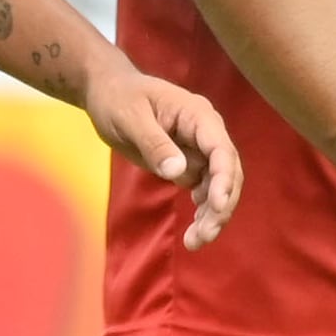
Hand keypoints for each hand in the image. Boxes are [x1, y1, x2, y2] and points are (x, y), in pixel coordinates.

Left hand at [81, 59, 241, 245]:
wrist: (108, 93)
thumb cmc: (117, 98)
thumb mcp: (130, 118)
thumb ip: (155, 144)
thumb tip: (178, 173)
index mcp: (197, 115)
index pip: (221, 149)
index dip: (224, 179)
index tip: (217, 206)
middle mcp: (206, 132)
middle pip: (228, 172)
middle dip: (221, 205)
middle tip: (203, 236)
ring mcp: (200, 148)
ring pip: (219, 186)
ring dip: (213, 214)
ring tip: (195, 242)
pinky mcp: (191, 161)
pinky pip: (205, 189)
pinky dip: (203, 210)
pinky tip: (194, 231)